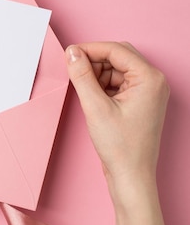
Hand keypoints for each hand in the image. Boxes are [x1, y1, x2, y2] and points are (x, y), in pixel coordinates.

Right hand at [65, 42, 168, 190]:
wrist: (131, 175)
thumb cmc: (121, 147)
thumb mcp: (95, 107)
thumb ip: (81, 76)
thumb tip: (72, 53)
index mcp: (149, 79)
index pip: (116, 50)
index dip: (90, 49)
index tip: (69, 54)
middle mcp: (153, 82)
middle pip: (118, 57)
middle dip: (94, 61)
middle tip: (73, 71)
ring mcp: (148, 92)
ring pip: (116, 69)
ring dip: (97, 74)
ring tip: (83, 91)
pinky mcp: (140, 101)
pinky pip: (118, 83)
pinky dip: (102, 86)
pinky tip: (91, 98)